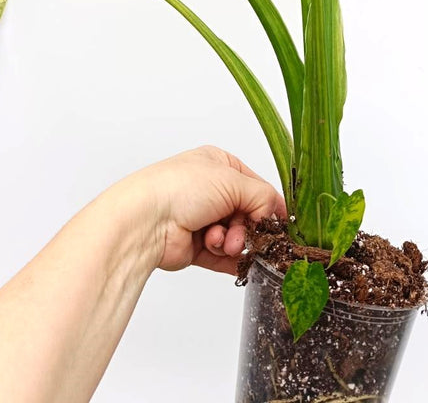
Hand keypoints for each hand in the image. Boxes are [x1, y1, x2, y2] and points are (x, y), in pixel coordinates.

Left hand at [107, 145, 286, 274]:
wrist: (147, 221)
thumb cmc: (180, 187)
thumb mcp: (232, 180)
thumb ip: (262, 196)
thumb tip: (275, 213)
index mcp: (219, 165)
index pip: (255, 185)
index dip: (268, 204)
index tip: (281, 223)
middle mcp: (211, 190)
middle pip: (247, 214)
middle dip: (247, 227)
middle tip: (242, 233)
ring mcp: (202, 218)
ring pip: (236, 236)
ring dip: (233, 242)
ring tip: (220, 240)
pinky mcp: (195, 246)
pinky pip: (223, 257)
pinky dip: (229, 260)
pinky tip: (235, 262)